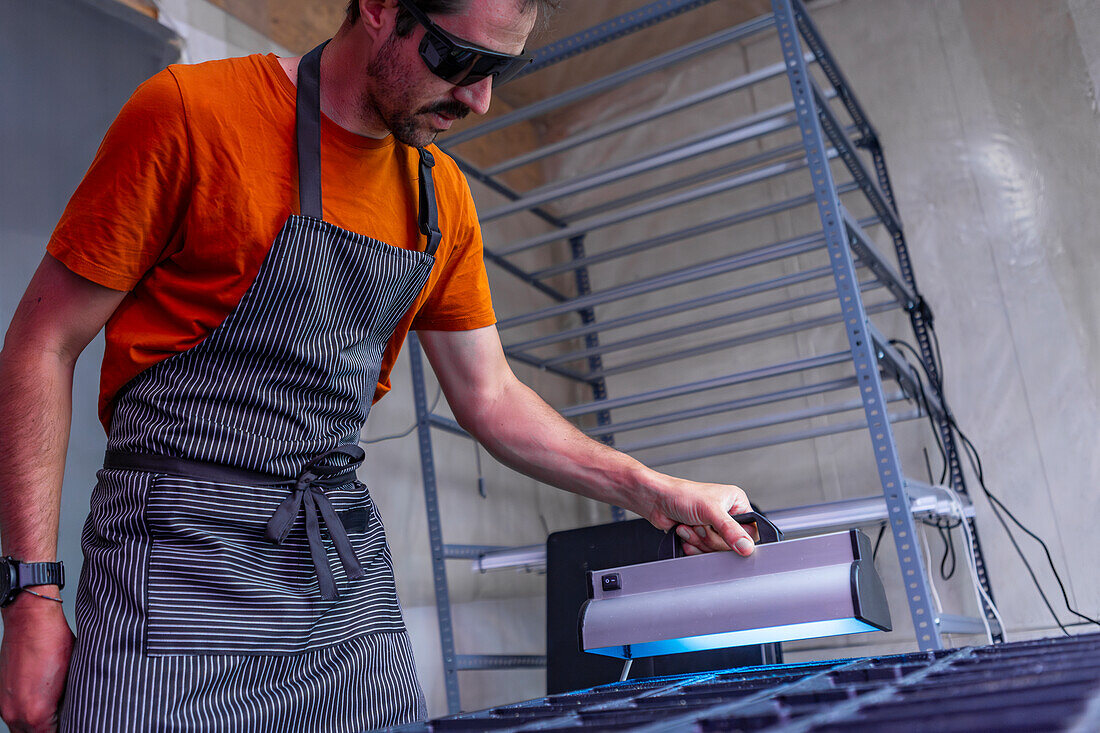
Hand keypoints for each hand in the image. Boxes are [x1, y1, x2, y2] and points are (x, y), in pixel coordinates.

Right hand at [0, 594, 74, 732]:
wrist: (30, 620)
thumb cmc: (54, 642)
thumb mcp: (72, 676)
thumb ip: (69, 702)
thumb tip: (76, 712)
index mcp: (36, 714)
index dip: (68, 729)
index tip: (77, 724)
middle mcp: (16, 715)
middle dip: (51, 730)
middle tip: (67, 720)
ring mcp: (6, 706)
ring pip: (22, 730)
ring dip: (38, 727)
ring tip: (56, 715)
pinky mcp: (2, 696)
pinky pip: (15, 717)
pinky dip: (28, 717)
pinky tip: (44, 706)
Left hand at [639, 476, 755, 556]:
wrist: (656, 500)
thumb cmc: (682, 494)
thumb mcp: (711, 511)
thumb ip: (730, 530)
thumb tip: (747, 547)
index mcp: (736, 504)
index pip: (751, 531)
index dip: (739, 538)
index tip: (727, 538)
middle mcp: (727, 516)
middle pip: (731, 545)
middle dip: (711, 538)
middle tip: (701, 525)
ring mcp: (713, 528)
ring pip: (716, 550)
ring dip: (699, 541)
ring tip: (691, 526)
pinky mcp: (700, 537)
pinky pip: (703, 553)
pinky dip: (692, 546)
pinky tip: (685, 532)